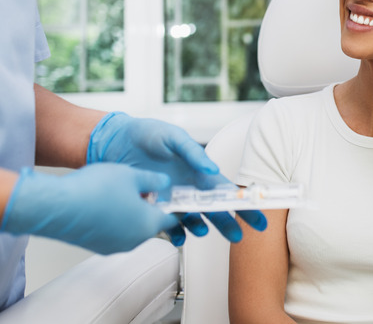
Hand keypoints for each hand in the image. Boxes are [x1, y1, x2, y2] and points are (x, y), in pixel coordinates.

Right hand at [0, 164, 177, 254]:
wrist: (57, 206)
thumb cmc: (93, 190)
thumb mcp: (132, 175)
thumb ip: (154, 180)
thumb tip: (164, 183)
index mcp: (148, 224)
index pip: (173, 218)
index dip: (176, 206)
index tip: (176, 198)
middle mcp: (134, 240)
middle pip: (151, 224)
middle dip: (150, 207)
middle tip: (144, 190)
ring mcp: (114, 246)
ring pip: (132, 229)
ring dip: (131, 214)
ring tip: (119, 193)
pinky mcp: (97, 246)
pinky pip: (113, 233)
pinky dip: (114, 221)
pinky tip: (103, 203)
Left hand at [86, 112, 266, 242]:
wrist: (115, 141)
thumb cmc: (147, 134)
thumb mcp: (173, 137)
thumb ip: (193, 152)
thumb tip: (212, 168)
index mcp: (200, 172)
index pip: (227, 192)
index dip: (243, 205)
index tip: (257, 218)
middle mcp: (190, 188)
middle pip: (215, 211)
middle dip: (228, 224)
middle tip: (237, 237)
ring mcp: (173, 200)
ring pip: (194, 221)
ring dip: (200, 228)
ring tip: (201, 231)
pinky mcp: (155, 207)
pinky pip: (168, 226)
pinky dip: (175, 234)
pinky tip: (177, 237)